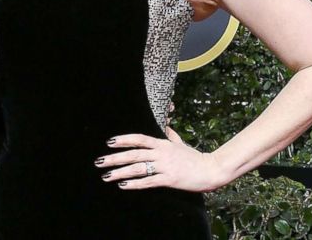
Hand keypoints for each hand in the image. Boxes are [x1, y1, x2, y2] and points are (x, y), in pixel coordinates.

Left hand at [93, 129, 227, 192]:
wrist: (211, 170)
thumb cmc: (196, 158)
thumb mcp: (182, 144)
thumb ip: (172, 136)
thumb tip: (168, 126)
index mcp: (163, 144)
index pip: (139, 139)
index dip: (123, 140)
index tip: (109, 142)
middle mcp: (161, 153)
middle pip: (133, 154)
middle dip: (114, 158)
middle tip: (99, 162)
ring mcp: (165, 166)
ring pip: (138, 168)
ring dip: (120, 172)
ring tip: (107, 176)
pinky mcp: (169, 179)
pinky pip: (148, 181)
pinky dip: (135, 184)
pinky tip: (123, 186)